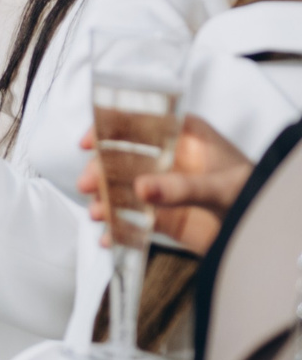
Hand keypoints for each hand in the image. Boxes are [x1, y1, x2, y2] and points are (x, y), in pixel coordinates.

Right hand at [76, 116, 251, 252]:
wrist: (271, 235)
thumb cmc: (255, 195)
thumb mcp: (220, 187)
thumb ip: (181, 188)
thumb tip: (140, 188)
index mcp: (184, 136)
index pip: (139, 123)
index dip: (109, 128)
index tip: (88, 142)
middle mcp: (168, 159)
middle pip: (122, 157)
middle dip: (100, 171)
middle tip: (88, 184)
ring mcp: (163, 188)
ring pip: (122, 188)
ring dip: (105, 199)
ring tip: (98, 213)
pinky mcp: (164, 216)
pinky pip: (133, 219)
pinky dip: (119, 228)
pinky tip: (110, 236)